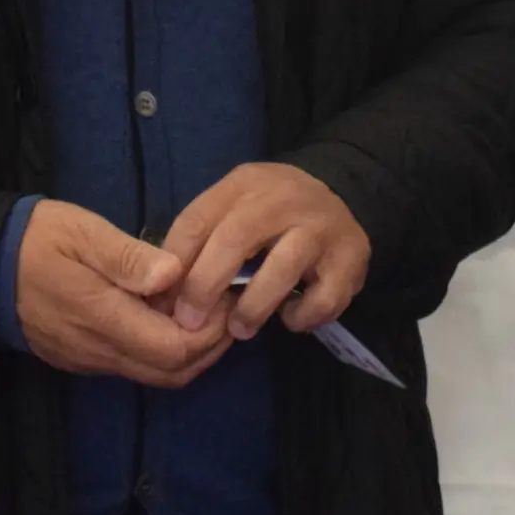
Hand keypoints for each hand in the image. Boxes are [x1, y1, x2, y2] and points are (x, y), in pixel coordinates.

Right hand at [12, 199, 232, 387]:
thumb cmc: (37, 240)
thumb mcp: (83, 232)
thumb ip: (128, 257)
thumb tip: (175, 274)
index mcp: (102, 317)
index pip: (174, 349)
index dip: (210, 332)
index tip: (224, 298)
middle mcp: (98, 351)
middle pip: (172, 372)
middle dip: (209, 347)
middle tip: (225, 307)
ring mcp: (88, 360)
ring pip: (154, 375)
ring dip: (186, 351)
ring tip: (200, 310)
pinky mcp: (80, 359)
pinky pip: (131, 367)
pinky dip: (159, 350)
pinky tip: (164, 316)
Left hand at [160, 163, 370, 341]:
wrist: (344, 194)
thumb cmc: (271, 211)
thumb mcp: (234, 206)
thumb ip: (202, 238)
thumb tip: (163, 293)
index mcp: (245, 184)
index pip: (198, 219)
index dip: (175, 264)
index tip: (162, 301)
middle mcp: (284, 199)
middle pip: (236, 238)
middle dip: (206, 285)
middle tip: (190, 322)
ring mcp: (321, 228)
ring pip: (283, 268)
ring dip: (253, 307)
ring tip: (239, 330)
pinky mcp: (351, 258)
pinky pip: (323, 298)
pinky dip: (301, 316)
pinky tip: (290, 318)